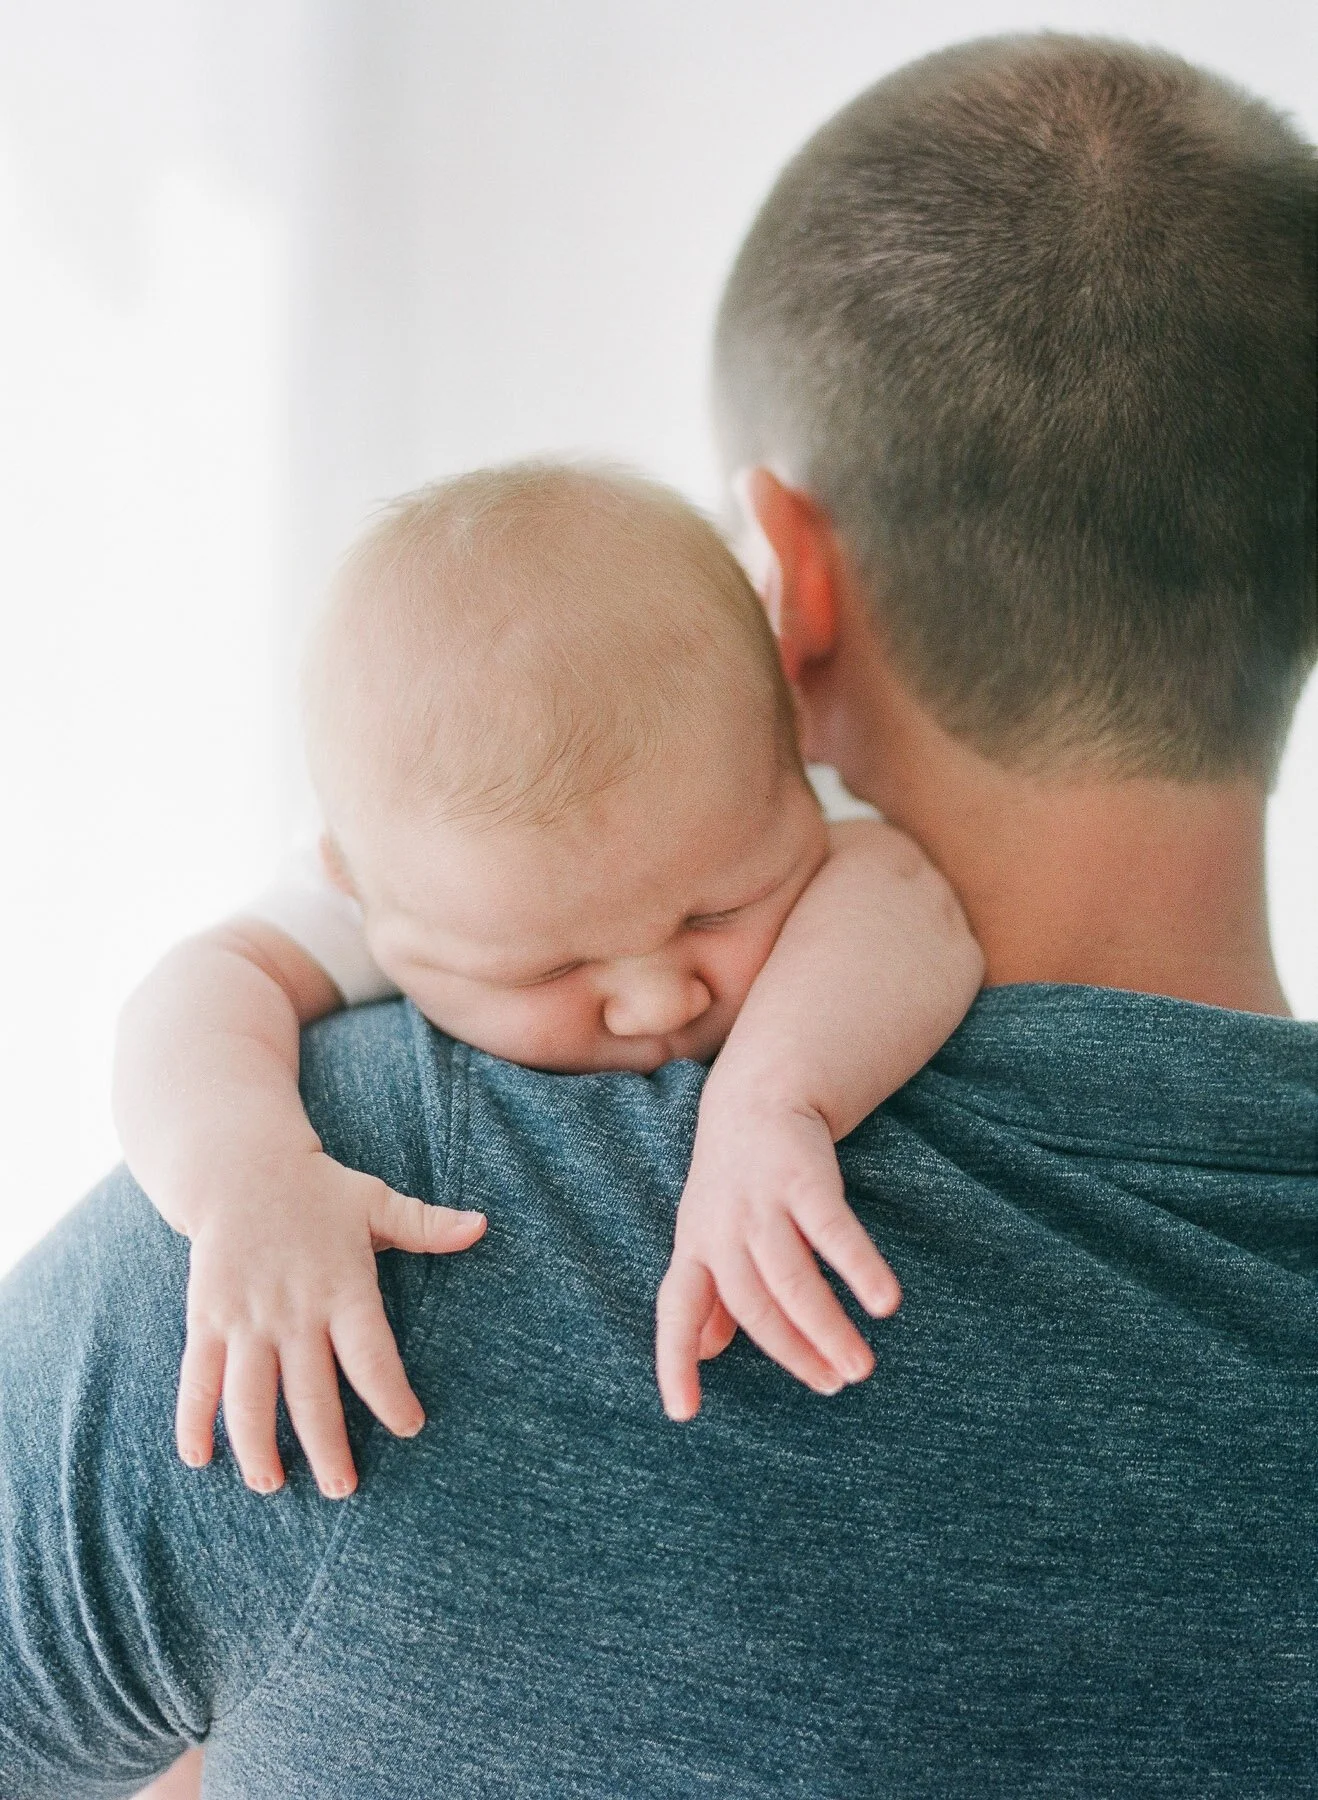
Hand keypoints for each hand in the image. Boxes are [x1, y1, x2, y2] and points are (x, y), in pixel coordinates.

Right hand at [174, 1150, 485, 1497]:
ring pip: (250, 1396)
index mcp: (343, 1288)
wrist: (240, 1166)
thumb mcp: (377, 1202)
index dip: (391, 1397)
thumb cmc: (318, 1190)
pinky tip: (199, 1458)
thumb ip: (426, 1225)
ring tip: (272, 1485)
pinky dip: (194, 1420)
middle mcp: (294, 1311)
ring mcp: (246, 1318)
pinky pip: (198, 1377)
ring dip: (259, 1446)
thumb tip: (482, 1227)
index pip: (372, 1357)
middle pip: (311, 1394)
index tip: (409, 1427)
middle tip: (342, 1489)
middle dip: (327, 1447)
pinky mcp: (206, 1317)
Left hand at [655, 1098, 899, 1420]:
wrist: (757, 1096)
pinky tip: (884, 1303)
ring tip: (861, 1367)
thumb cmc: (736, 1184)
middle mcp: (722, 1228)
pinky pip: (831, 1230)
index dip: (675, 1360)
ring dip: (825, 1326)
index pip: (677, 1309)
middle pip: (752, 1303)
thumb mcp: (711, 1237)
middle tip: (834, 1383)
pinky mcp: (803, 1177)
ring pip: (790, 1277)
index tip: (683, 1414)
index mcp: (697, 1248)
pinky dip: (857, 1267)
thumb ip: (710, 1295)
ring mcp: (761, 1202)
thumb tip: (706, 1353)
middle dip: (792, 1351)